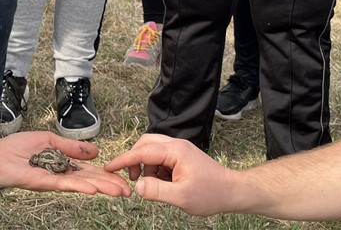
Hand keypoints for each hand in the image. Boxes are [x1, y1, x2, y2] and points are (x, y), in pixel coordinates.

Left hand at [0, 131, 130, 196]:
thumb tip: (95, 152)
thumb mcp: (49, 140)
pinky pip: (61, 184)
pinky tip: (92, 189)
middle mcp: (59, 175)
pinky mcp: (39, 182)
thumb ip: (71, 147)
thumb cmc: (15, 148)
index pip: (89, 172)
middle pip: (89, 181)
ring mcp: (50, 180)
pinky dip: (77, 186)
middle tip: (129, 192)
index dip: (106, 176)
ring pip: (79, 185)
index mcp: (63, 165)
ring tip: (119, 192)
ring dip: (100, 188)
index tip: (125, 180)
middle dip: (109, 186)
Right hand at [105, 134, 238, 215]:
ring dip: (145, 166)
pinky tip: (161, 184)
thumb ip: (157, 191)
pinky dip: (154, 169)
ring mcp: (180, 150)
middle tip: (130, 180)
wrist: (232, 191)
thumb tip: (136, 186)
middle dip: (133, 160)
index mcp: (175, 151)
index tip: (108, 168)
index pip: (141, 151)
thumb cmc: (211, 193)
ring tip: (149, 185)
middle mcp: (176, 145)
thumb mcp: (181, 197)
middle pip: (145, 144)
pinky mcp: (182, 157)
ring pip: (152, 150)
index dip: (122, 160)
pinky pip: (160, 157)